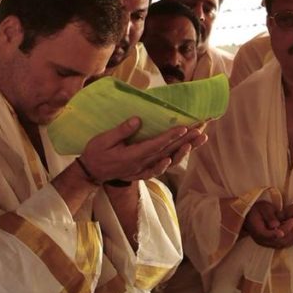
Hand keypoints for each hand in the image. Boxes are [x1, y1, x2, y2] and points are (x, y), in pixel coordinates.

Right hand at [79, 117, 206, 183]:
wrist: (90, 172)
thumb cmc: (95, 153)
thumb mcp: (104, 139)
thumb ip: (121, 131)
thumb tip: (137, 120)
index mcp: (132, 155)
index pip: (156, 145)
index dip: (171, 137)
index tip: (184, 128)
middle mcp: (140, 164)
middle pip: (167, 152)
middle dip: (185, 141)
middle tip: (201, 131)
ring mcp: (141, 169)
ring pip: (166, 160)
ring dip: (183, 151)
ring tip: (197, 140)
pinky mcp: (140, 172)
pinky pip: (157, 170)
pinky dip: (167, 165)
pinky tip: (175, 158)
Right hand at [244, 199, 292, 248]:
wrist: (252, 215)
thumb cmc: (258, 209)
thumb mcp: (263, 208)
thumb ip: (269, 216)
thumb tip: (275, 225)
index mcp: (256, 230)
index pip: (266, 235)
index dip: (277, 232)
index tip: (288, 224)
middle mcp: (260, 240)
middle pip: (275, 241)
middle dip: (287, 234)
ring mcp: (266, 243)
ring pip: (280, 245)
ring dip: (290, 238)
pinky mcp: (271, 244)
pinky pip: (281, 245)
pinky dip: (289, 241)